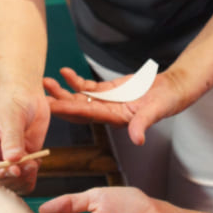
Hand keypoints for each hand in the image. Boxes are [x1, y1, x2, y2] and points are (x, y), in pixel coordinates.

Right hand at [0, 84, 50, 191]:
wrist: (28, 95)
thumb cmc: (12, 101)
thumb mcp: (11, 117)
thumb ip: (12, 139)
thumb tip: (12, 160)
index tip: (14, 170)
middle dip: (13, 177)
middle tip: (29, 166)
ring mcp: (6, 160)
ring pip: (11, 183)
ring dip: (24, 178)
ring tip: (34, 163)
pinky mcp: (21, 162)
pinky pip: (24, 179)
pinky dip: (32, 176)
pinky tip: (36, 163)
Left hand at [44, 67, 192, 144]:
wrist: (174, 89)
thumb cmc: (167, 102)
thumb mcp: (156, 112)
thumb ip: (143, 124)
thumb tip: (137, 140)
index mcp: (114, 118)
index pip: (85, 115)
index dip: (67, 110)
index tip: (50, 107)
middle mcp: (107, 111)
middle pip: (76, 108)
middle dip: (58, 101)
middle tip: (38, 95)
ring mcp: (107, 101)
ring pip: (79, 97)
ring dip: (63, 90)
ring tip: (46, 81)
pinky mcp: (110, 91)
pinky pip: (89, 88)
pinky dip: (76, 81)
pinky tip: (65, 73)